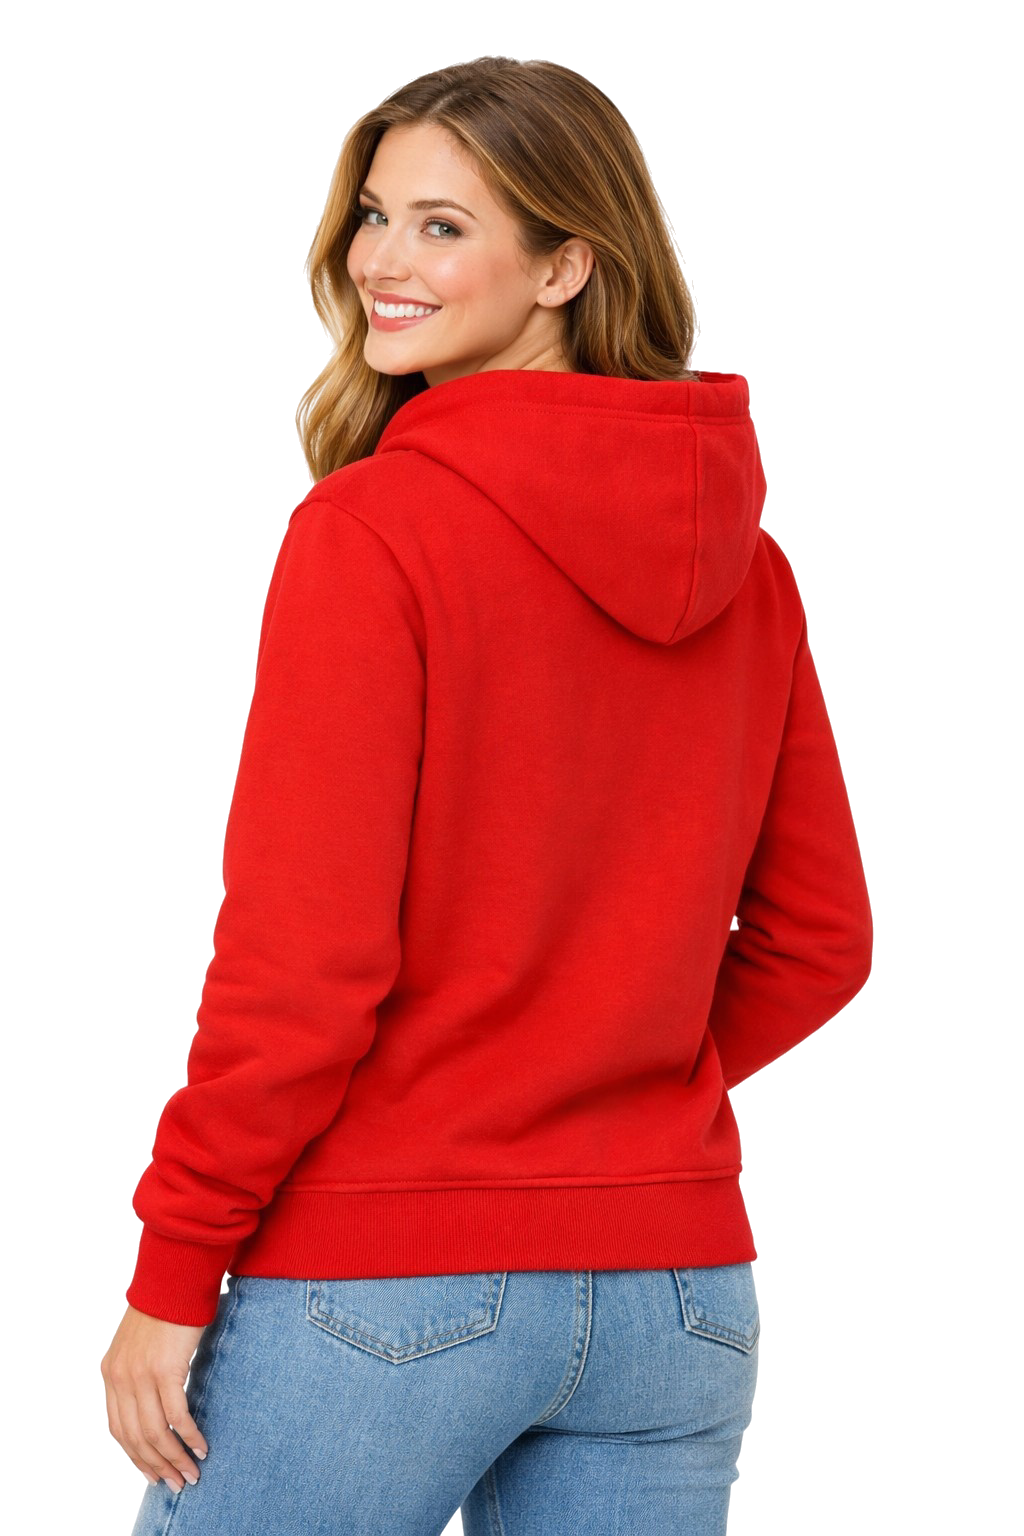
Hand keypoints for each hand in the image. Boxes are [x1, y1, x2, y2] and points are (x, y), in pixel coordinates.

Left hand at [101, 1305, 209, 1490]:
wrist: (174, 1276)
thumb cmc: (165, 1304)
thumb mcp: (140, 1342)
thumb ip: (141, 1371)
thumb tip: (158, 1402)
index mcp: (110, 1372)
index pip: (117, 1429)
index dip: (135, 1456)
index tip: (153, 1473)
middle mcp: (120, 1378)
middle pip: (135, 1438)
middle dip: (156, 1465)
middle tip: (176, 1483)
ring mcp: (141, 1376)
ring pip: (155, 1433)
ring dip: (175, 1458)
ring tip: (192, 1473)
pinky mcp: (165, 1370)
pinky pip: (176, 1416)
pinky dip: (189, 1436)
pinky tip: (202, 1446)